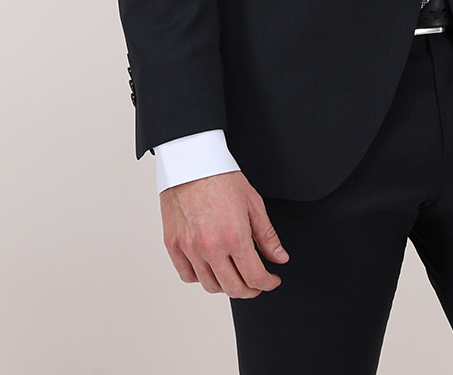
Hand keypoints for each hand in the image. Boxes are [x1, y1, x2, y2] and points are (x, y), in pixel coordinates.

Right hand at [160, 170, 288, 298]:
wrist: (191, 162)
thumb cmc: (221, 177)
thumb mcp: (253, 203)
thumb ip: (267, 236)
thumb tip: (280, 258)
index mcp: (234, 236)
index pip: (254, 276)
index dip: (268, 283)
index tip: (272, 280)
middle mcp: (210, 247)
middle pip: (233, 288)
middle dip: (250, 290)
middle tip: (257, 283)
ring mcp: (189, 248)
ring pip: (210, 286)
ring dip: (226, 286)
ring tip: (235, 276)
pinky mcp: (173, 245)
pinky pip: (187, 275)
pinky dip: (201, 278)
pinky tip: (211, 268)